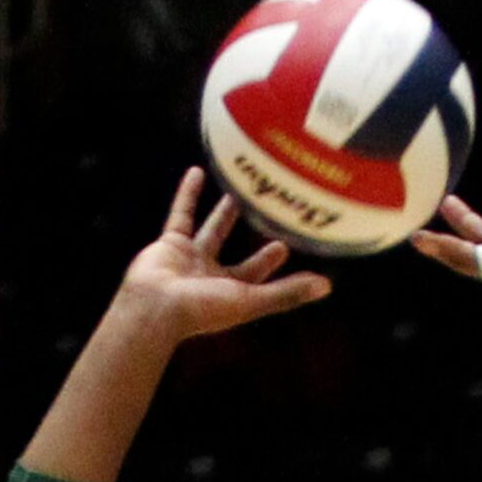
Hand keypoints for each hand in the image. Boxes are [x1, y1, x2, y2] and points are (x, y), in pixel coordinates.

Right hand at [113, 169, 329, 344]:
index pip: (258, 275)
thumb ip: (287, 292)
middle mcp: (213, 276)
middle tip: (270, 210)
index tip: (287, 242)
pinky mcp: (170, 244)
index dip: (272, 260)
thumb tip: (326, 286)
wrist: (155, 307)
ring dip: (226, 210)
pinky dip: (188, 193)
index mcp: (232, 293)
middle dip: (253, 234)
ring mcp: (191, 260)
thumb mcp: (252, 300)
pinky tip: (198, 171)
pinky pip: (181, 214)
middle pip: (237, 252)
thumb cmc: (204, 309)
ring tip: (240, 186)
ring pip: (212, 229)